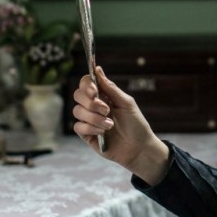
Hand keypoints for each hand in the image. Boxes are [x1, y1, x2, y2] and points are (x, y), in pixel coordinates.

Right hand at [72, 66, 169, 184]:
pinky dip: (91, 128)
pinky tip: (103, 133)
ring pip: (77, 111)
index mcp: (103, 95)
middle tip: (107, 110)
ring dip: (95, 118)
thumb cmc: (136, 124)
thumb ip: (110, 87)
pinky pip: (78, 127)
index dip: (86, 85)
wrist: (139, 148)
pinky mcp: (87, 135)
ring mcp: (89, 120)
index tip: (94, 91)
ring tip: (110, 125)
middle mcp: (93, 106)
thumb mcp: (126, 103)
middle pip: (77, 95)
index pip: (85, 84)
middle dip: (92, 103)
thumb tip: (97, 68)